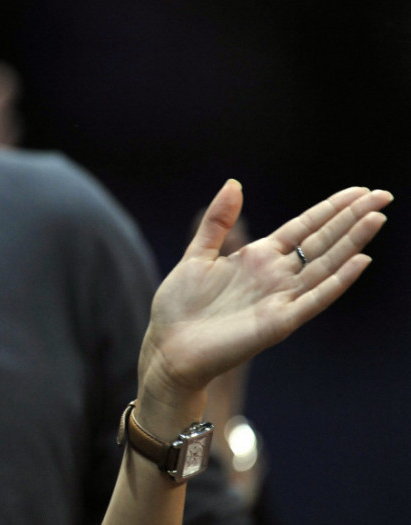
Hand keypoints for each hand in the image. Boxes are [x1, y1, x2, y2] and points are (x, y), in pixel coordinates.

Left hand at [140, 180, 391, 400]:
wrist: (169, 348)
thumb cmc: (179, 305)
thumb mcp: (196, 254)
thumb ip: (217, 221)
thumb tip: (234, 183)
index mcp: (257, 257)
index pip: (304, 227)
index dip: (331, 208)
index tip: (360, 191)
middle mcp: (275, 276)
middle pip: (322, 241)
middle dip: (351, 218)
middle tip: (383, 195)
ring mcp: (280, 299)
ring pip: (325, 265)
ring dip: (351, 243)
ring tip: (376, 219)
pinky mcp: (278, 323)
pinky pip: (314, 299)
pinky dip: (337, 282)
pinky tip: (359, 262)